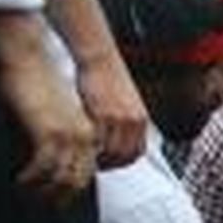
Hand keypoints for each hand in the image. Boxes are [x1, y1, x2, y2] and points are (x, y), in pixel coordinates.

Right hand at [0, 51, 97, 201]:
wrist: (31, 62)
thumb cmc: (38, 86)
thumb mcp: (55, 117)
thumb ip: (58, 140)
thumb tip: (48, 165)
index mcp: (90, 134)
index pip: (88, 173)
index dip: (71, 191)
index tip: (56, 200)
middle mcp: (86, 137)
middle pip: (79, 182)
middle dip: (59, 197)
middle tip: (40, 204)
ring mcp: (71, 136)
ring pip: (63, 179)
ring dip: (44, 192)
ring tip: (27, 195)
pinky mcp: (52, 132)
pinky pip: (45, 168)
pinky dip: (31, 179)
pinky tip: (20, 181)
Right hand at [75, 51, 147, 167]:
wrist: (100, 59)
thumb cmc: (107, 79)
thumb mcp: (124, 103)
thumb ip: (124, 123)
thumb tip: (118, 141)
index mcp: (141, 120)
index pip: (137, 152)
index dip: (123, 161)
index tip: (111, 164)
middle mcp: (133, 121)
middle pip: (124, 155)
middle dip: (109, 163)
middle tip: (95, 164)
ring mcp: (119, 118)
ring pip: (111, 150)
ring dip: (98, 157)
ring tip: (86, 157)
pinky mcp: (102, 113)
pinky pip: (98, 138)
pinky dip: (90, 146)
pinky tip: (81, 145)